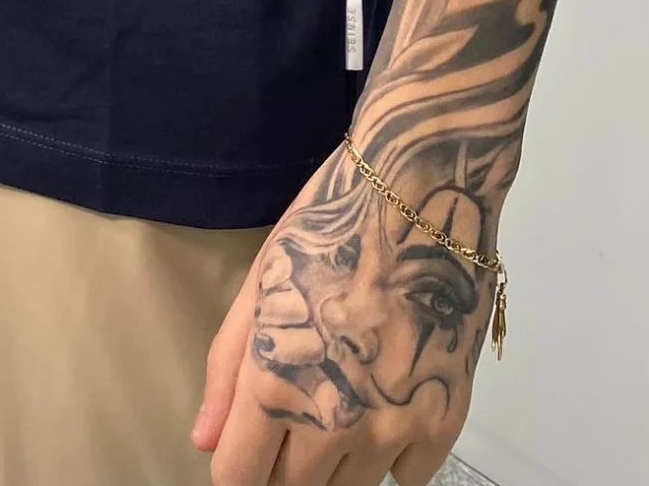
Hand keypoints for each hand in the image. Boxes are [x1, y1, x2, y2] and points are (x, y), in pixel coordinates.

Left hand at [192, 145, 494, 485]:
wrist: (421, 192)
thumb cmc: (331, 225)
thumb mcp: (260, 282)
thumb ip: (227, 369)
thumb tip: (205, 441)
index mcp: (274, 386)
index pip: (237, 480)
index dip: (236, 470)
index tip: (246, 452)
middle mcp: (331, 424)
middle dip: (282, 467)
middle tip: (295, 418)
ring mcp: (392, 430)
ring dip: (335, 465)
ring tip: (342, 403)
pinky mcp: (443, 421)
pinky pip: (408, 476)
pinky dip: (394, 455)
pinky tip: (388, 405)